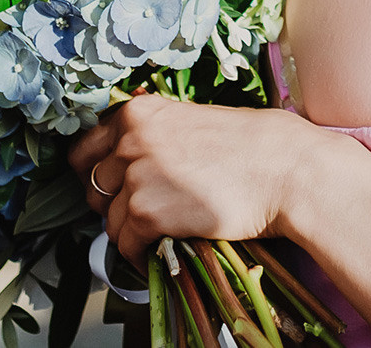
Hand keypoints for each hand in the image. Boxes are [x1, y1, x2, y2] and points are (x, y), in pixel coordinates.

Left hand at [71, 95, 317, 263]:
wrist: (285, 170)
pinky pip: (126, 245)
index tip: (112, 187)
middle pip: (94, 187)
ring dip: (131, 233)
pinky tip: (160, 253)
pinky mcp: (147, 213)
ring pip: (110, 221)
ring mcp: (136, 177)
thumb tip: (134, 158)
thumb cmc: (254, 145)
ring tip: (158, 235)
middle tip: (142, 213)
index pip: (84, 150)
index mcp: (138, 113)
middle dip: (114, 204)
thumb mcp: (194, 121)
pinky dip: (140, 256)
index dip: (97, 172)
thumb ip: (157, 135)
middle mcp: (129, 141)